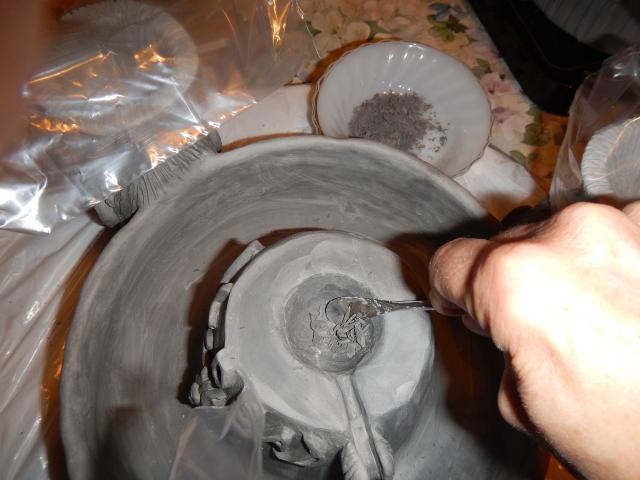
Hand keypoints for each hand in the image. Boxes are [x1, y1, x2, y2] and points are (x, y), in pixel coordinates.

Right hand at [428, 202, 639, 479]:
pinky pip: (616, 232)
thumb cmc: (632, 439)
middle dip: (510, 281)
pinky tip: (630, 302)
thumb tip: (494, 319)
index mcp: (519, 281)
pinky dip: (613, 259)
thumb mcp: (525, 405)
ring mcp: (629, 222)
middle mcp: (572, 233)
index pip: (451, 261)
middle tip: (538, 327)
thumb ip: (496, 343)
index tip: (460, 303)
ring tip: (595, 318)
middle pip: (506, 243)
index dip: (450, 290)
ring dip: (563, 265)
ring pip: (561, 233)